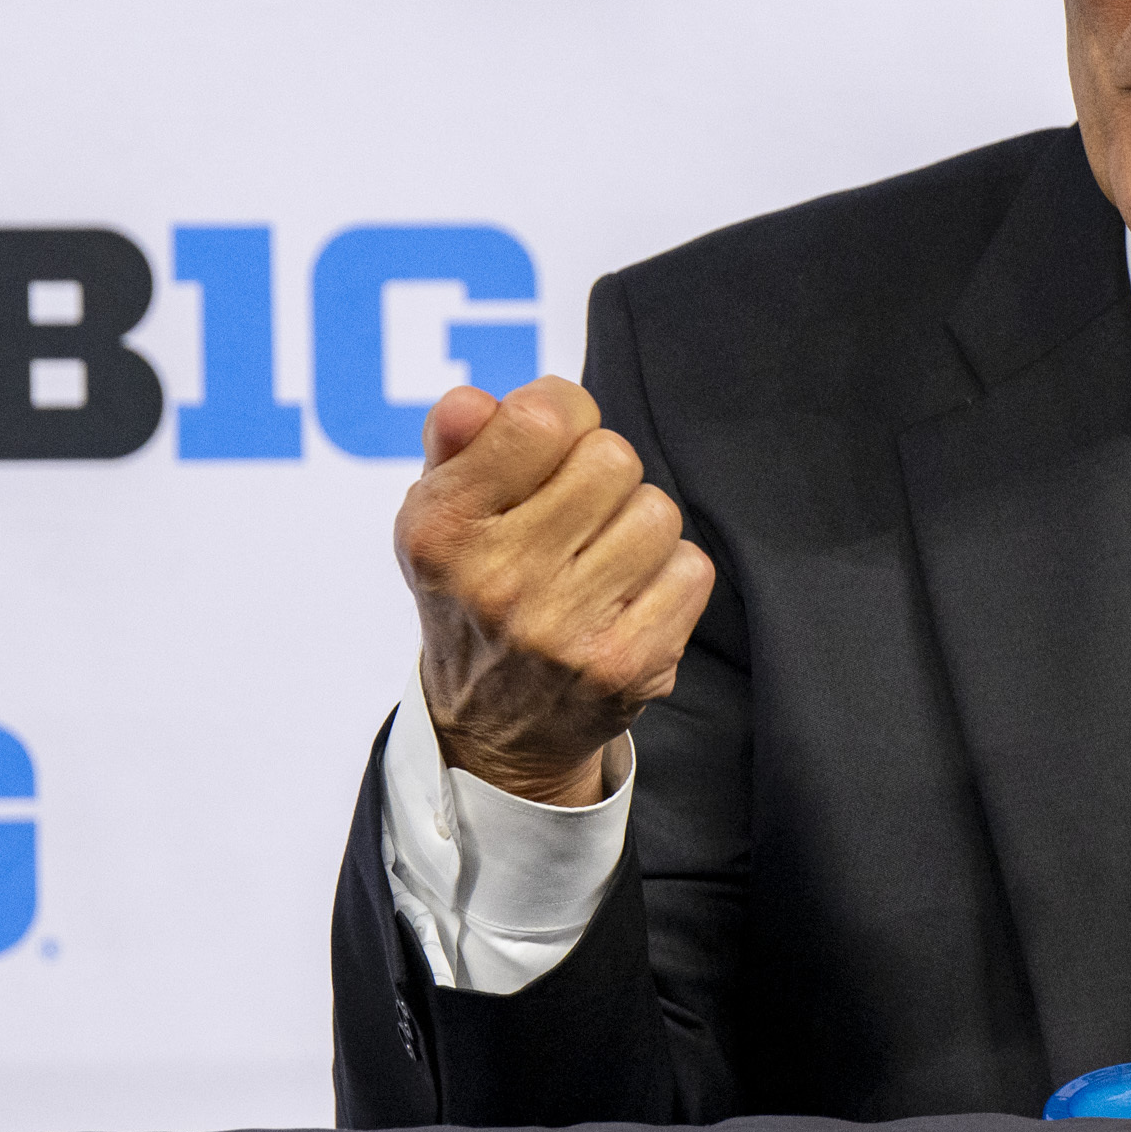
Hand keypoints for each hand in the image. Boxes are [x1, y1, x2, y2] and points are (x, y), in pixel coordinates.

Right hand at [394, 377, 714, 806]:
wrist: (493, 728)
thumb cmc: (474, 592)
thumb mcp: (440, 514)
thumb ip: (456, 442)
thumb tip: (475, 403)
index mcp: (444, 530)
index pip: (542, 418)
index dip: (563, 411)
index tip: (552, 441)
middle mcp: (498, 582)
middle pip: (613, 457)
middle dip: (601, 473)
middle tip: (574, 513)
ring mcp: (564, 630)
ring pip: (657, 511)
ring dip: (637, 525)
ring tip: (598, 558)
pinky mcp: (626, 665)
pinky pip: (690, 569)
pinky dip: (669, 576)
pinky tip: (626, 598)